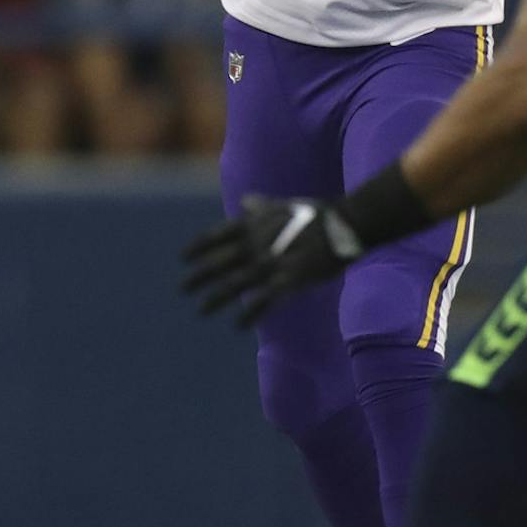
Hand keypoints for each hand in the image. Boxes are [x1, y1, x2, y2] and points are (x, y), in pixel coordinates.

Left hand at [181, 194, 363, 327]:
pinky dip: (249, 314)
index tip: (183, 258)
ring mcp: (270, 263)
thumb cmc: (315, 214)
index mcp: (252, 224)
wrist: (343, 225)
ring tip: (201, 310)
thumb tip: (245, 201)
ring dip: (216, 299)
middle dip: (199, 277)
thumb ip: (261, 207)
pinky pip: (263, 301)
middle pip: (219, 263)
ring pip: (235, 284)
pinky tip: (238, 325)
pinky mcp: (288, 280)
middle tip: (183, 289)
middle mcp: (256, 243)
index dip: (197, 248)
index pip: (215, 236)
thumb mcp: (283, 205)